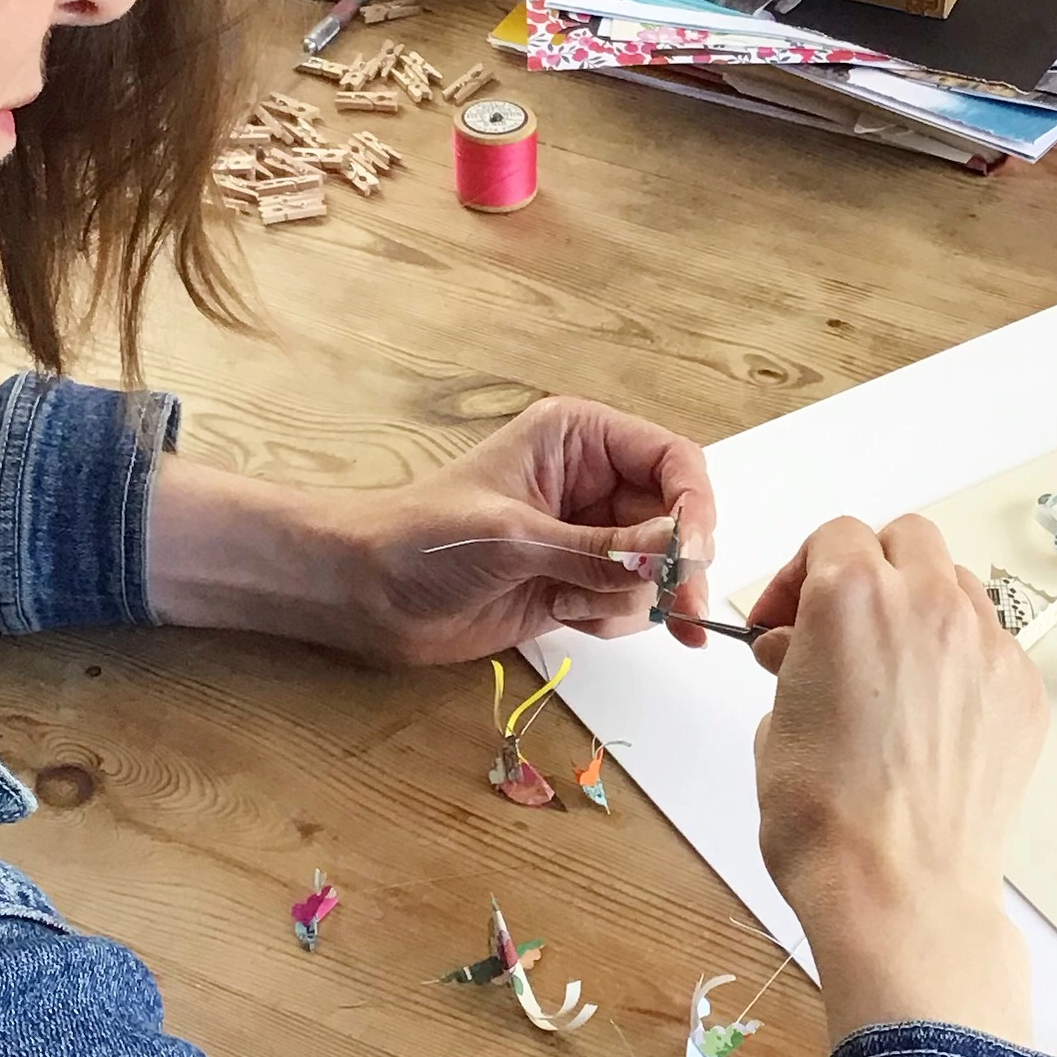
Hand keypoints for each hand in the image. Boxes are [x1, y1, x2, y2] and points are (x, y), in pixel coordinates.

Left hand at [144, 398, 716, 666]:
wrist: (361, 593)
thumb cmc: (419, 538)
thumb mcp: (514, 538)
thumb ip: (598, 552)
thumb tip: (672, 558)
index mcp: (580, 438)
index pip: (672, 460)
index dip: (695, 506)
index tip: (694, 555)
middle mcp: (591, 483)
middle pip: (676, 518)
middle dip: (678, 565)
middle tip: (686, 613)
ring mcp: (585, 537)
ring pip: (657, 568)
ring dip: (635, 597)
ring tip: (579, 607)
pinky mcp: (574, 585)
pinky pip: (628, 603)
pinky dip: (614, 618)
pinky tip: (564, 618)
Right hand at [747, 515, 1047, 1047]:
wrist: (898, 888)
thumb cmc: (822, 816)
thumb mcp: (776, 722)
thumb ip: (795, 662)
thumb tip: (804, 649)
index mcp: (851, 595)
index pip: (834, 536)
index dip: (801, 574)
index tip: (785, 620)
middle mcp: (928, 603)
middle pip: (907, 539)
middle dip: (870, 567)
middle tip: (839, 625)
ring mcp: (987, 646)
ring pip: (957, 585)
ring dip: (921, 607)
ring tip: (890, 670)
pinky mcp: (1022, 692)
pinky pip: (991, 646)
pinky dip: (960, 660)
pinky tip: (932, 715)